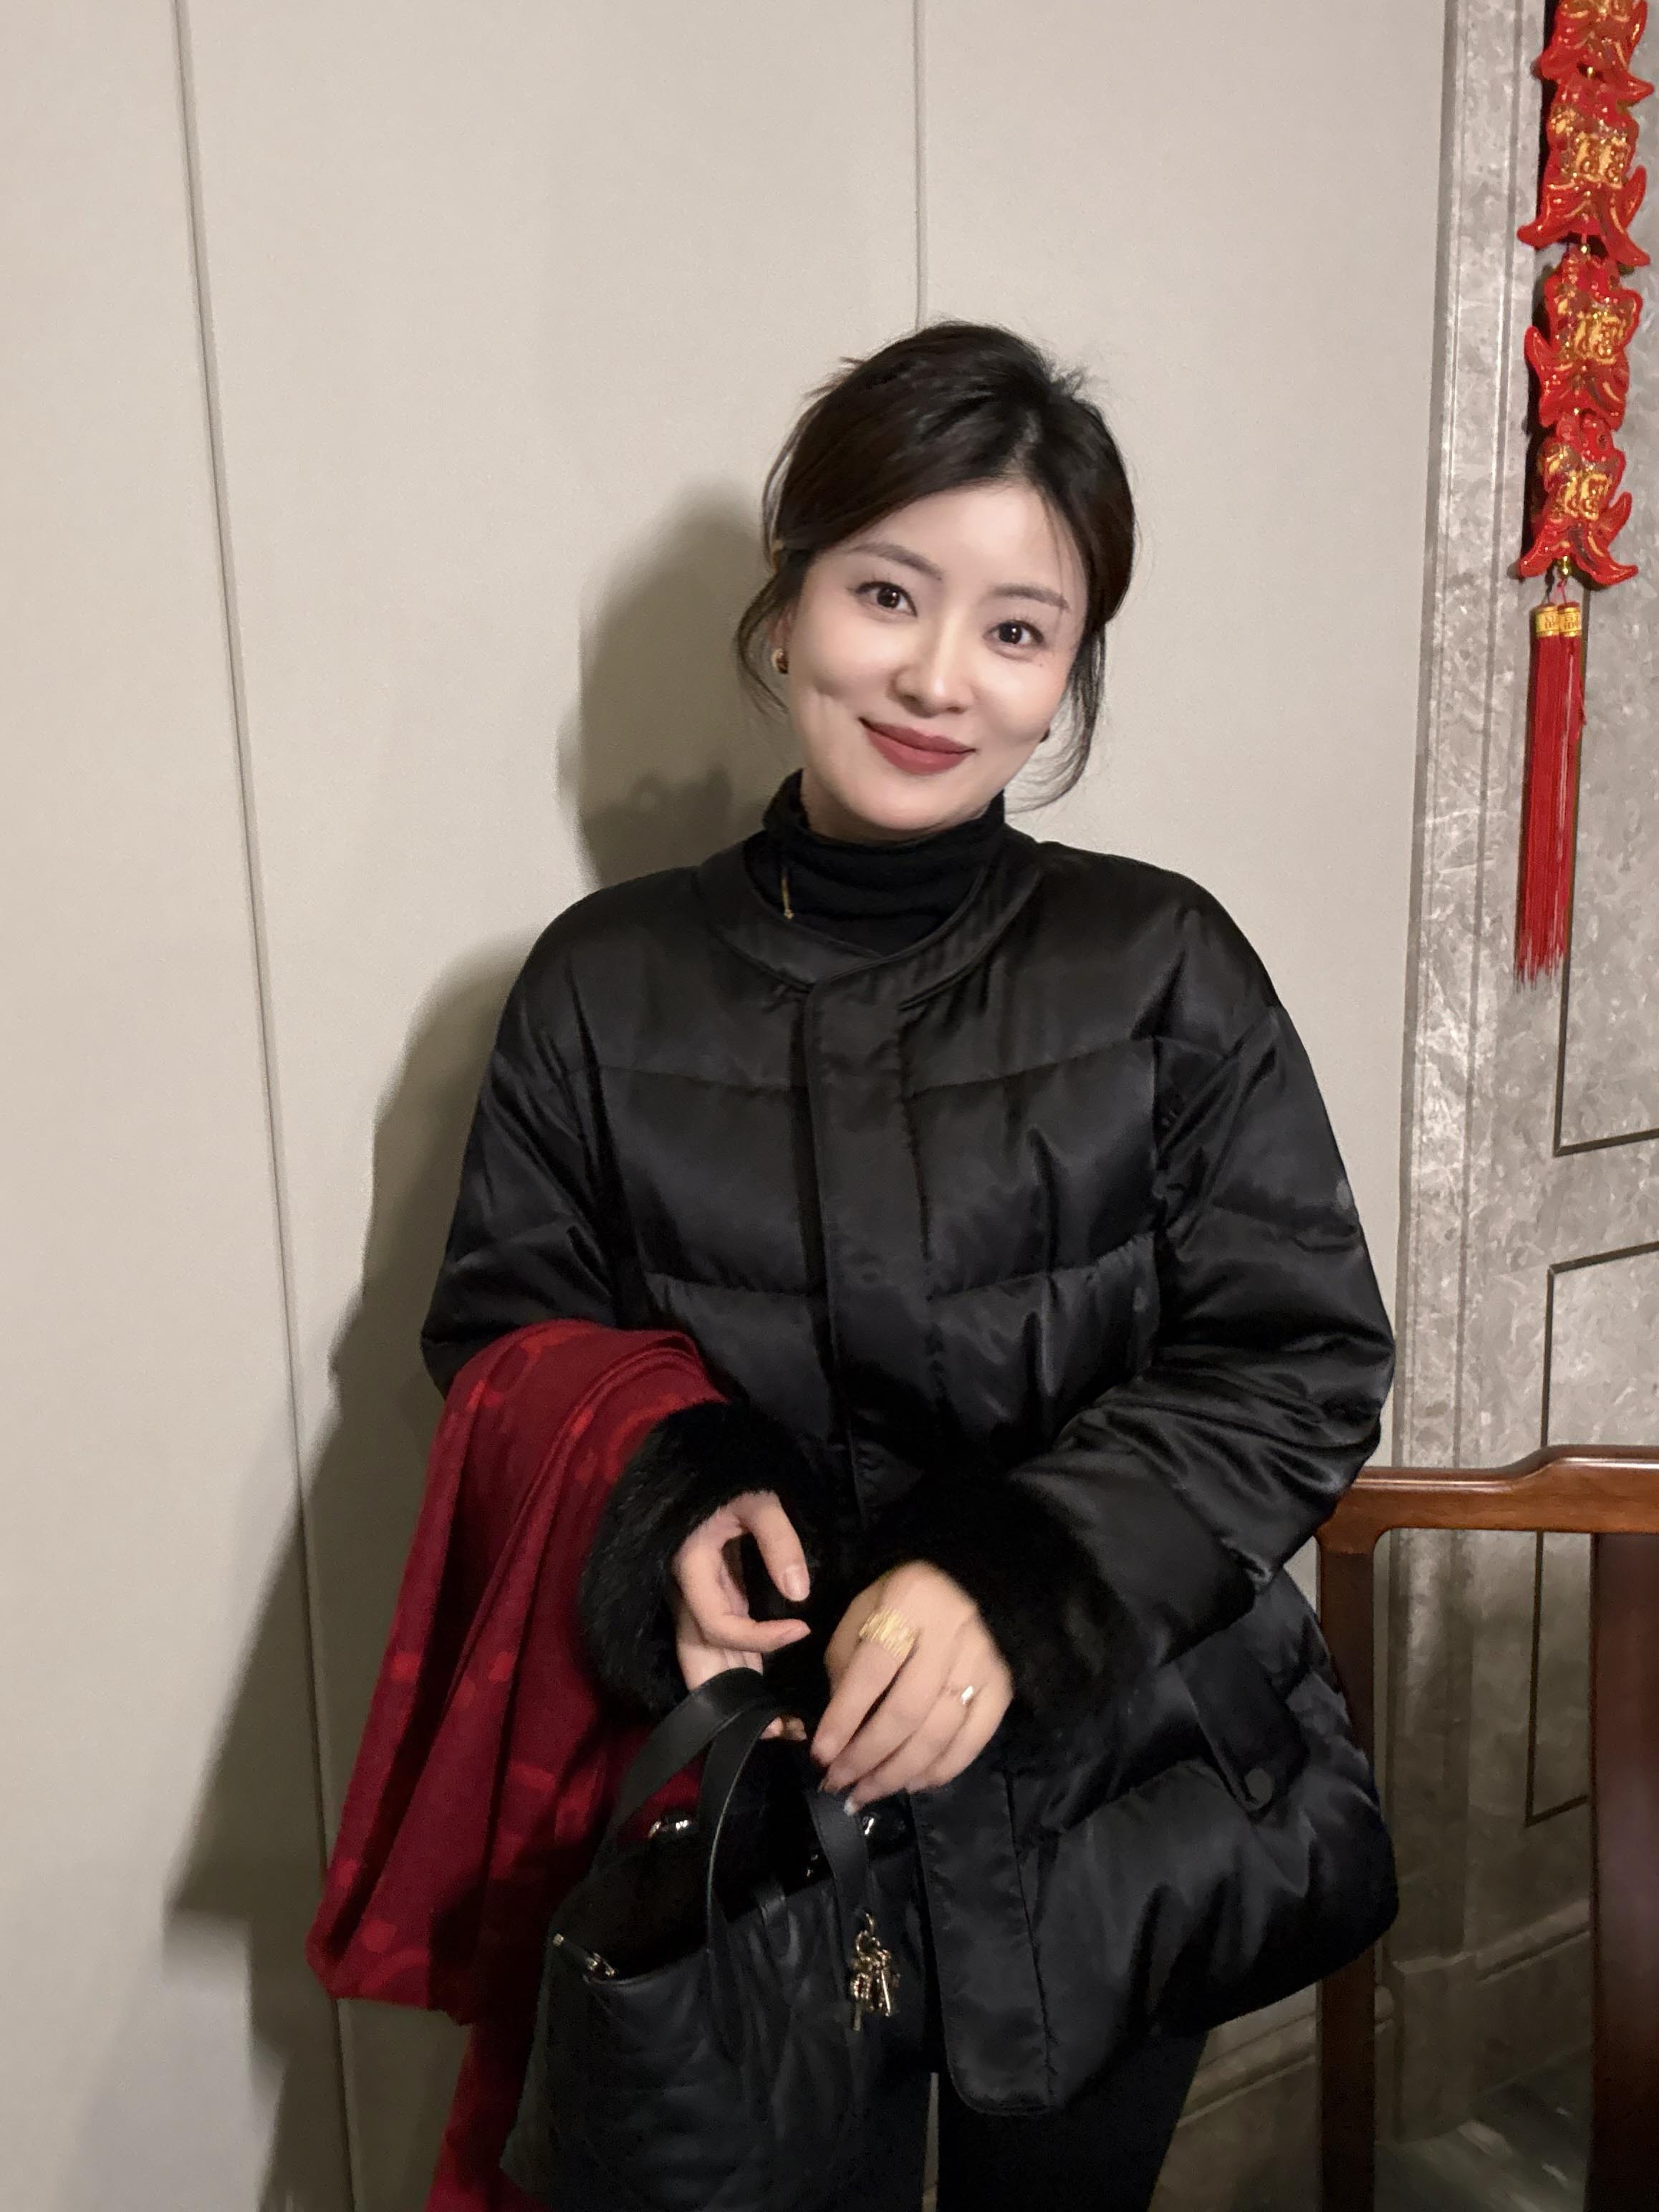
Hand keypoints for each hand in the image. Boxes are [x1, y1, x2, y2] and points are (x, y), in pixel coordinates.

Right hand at [671, 1490, 811, 1740]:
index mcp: (691, 1570)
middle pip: (696, 1662)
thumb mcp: (757, 1499)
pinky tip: (768, 1696)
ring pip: (705, 1662)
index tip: (801, 1629)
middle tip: (777, 1729)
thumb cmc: (730, 1480)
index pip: (716, 1624)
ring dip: (735, 1696)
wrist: (701, 1469)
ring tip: (779, 1727)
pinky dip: (742, 1673)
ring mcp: (696, 1603)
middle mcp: (686, 1596)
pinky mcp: (710, 1603)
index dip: (758, 1638)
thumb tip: (799, 1594)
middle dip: (729, 1701)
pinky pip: (720, 1647)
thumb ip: (778, 1539)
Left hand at [810, 1563, 1012, 1808]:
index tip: (821, 1755)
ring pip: (939, 1732)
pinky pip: (974, 1739)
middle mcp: (951, 1632)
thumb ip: (847, 1669)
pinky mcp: (1003, 1684)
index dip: (844, 1718)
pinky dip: (942, 1769)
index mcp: (908, 1603)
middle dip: (868, 1756)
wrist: (965, 1582)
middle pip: (908, 1710)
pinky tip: (912, 1783)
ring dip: (899, 1772)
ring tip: (868, 1792)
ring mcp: (982, 1661)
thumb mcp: (862, 1615)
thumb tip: (837, 1735)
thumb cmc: (900, 1602)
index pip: (872, 1671)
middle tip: (840, 1784)